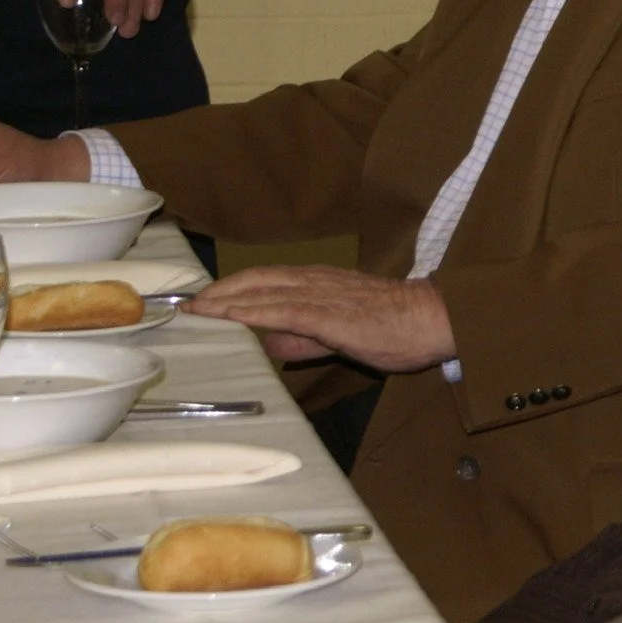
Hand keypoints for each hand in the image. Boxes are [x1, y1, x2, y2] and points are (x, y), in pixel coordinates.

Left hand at [189, 266, 457, 370]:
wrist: (434, 319)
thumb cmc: (398, 327)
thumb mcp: (342, 334)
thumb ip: (305, 339)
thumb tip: (271, 343)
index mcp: (321, 283)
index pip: (267, 279)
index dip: (232, 288)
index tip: (203, 301)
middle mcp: (316, 281)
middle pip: (255, 279)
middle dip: (218, 291)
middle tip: (187, 306)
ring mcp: (321, 295)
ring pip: (262, 291)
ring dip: (224, 300)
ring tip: (196, 311)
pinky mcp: (328, 314)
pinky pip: (280, 310)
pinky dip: (248, 311)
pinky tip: (227, 316)